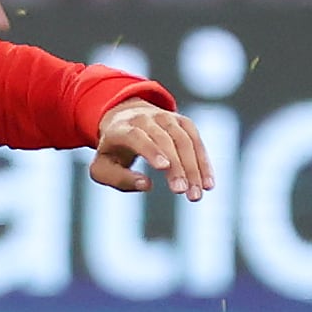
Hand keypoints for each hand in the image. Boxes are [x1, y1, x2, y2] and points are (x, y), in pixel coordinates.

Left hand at [91, 99, 213, 200]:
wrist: (125, 119)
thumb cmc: (113, 151)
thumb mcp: (102, 168)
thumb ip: (119, 179)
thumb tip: (146, 185)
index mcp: (121, 128)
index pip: (138, 136)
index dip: (151, 150)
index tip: (163, 168)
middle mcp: (145, 118)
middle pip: (165, 140)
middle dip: (177, 167)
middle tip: (184, 193)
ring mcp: (166, 117)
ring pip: (184, 141)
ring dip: (194, 168)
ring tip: (197, 193)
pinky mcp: (182, 121)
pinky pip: (196, 141)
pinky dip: (203, 162)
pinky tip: (208, 183)